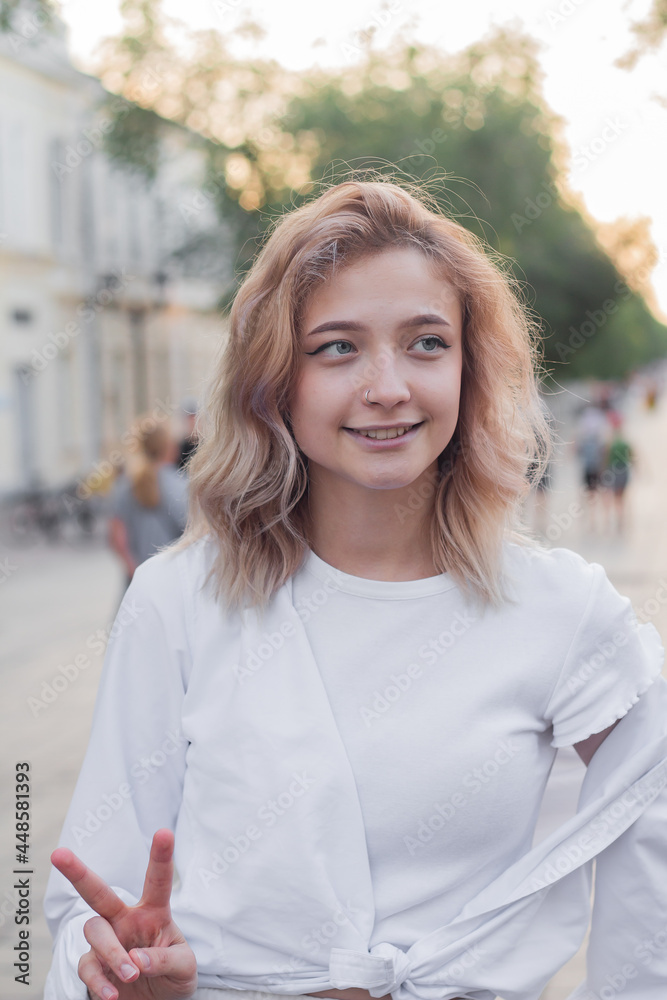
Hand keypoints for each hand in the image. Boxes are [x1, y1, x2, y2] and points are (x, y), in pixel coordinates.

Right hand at [51, 828, 196, 999]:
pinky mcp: (94, 968)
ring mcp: (108, 942)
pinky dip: (99, 981)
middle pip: (99, 893)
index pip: (157, 881)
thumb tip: (137, 958)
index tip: (164, 832)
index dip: (161, 857)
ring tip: (131, 973)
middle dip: (78, 873)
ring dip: (112, 952)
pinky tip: (112, 994)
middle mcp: (126, 921)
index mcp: (153, 912)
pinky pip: (87, 967)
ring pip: (94, 931)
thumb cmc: (175, 976)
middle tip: (59, 854)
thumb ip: (165, 959)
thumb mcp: (184, 967)